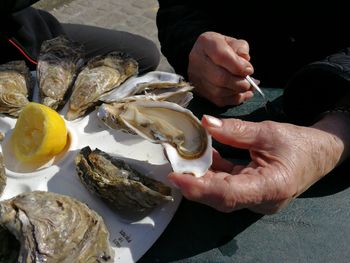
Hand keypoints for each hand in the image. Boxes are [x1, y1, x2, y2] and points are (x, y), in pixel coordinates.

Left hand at [169, 115, 345, 213]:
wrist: (319, 154)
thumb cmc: (298, 143)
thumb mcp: (268, 131)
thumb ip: (235, 131)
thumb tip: (205, 123)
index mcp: (271, 187)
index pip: (229, 194)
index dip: (200, 188)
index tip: (176, 177)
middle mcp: (261, 200)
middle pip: (221, 196)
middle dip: (195, 183)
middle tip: (173, 167)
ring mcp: (255, 199)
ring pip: (222, 192)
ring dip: (202, 176)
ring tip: (184, 160)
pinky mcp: (251, 192)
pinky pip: (228, 184)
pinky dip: (214, 171)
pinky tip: (204, 155)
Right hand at [188, 31, 253, 105]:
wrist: (205, 56)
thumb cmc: (222, 47)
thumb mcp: (233, 42)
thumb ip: (241, 49)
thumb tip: (245, 61)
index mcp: (205, 42)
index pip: (221, 56)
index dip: (238, 66)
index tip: (249, 70)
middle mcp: (197, 60)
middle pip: (219, 78)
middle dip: (239, 82)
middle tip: (250, 82)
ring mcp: (196, 78)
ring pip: (219, 92)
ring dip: (237, 92)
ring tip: (249, 87)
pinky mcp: (200, 91)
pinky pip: (219, 100)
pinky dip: (234, 99)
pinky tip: (243, 94)